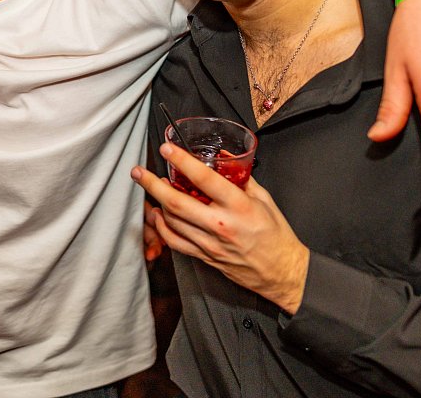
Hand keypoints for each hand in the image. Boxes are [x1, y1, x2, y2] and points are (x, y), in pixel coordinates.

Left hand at [132, 144, 309, 313]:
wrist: (282, 272)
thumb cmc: (275, 234)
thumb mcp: (264, 198)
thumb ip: (241, 177)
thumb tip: (223, 157)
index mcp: (239, 206)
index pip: (204, 179)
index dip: (182, 161)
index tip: (167, 149)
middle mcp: (221, 225)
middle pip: (177, 203)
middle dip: (153, 184)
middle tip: (138, 172)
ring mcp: (211, 244)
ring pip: (172, 222)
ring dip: (156, 203)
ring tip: (150, 188)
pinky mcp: (205, 257)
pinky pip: (175, 242)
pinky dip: (163, 227)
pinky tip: (158, 215)